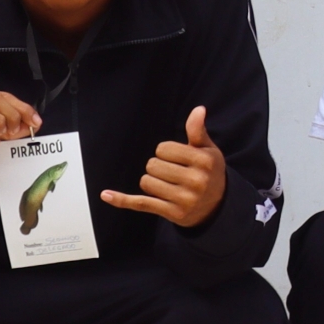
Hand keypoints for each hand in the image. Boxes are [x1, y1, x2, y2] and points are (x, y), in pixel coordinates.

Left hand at [103, 105, 228, 226]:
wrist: (218, 207)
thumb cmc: (209, 172)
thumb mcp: (208, 150)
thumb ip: (198, 130)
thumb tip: (198, 109)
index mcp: (204, 161)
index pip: (164, 149)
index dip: (166, 151)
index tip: (177, 158)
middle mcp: (196, 181)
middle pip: (153, 165)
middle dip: (158, 166)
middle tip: (174, 173)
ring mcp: (184, 199)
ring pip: (146, 182)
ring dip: (151, 181)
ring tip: (168, 185)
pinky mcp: (173, 214)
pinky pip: (141, 203)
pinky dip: (122, 200)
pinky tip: (106, 195)